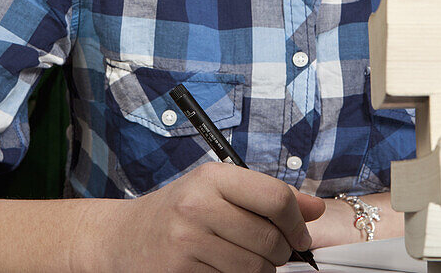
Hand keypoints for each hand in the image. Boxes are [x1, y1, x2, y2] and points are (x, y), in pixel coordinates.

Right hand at [104, 162, 324, 272]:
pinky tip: (221, 268)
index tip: (300, 236)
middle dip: (281, 253)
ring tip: (246, 260)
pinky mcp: (180, 268)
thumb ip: (268, 197)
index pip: (275, 197)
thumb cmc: (178, 212)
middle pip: (270, 239)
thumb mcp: (218, 192)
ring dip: (261, 271)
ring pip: (255, 268)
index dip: (297, 222)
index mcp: (213, 176)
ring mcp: (187, 239)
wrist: (124, 238)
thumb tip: (316, 208)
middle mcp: (198, 203)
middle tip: (273, 253)